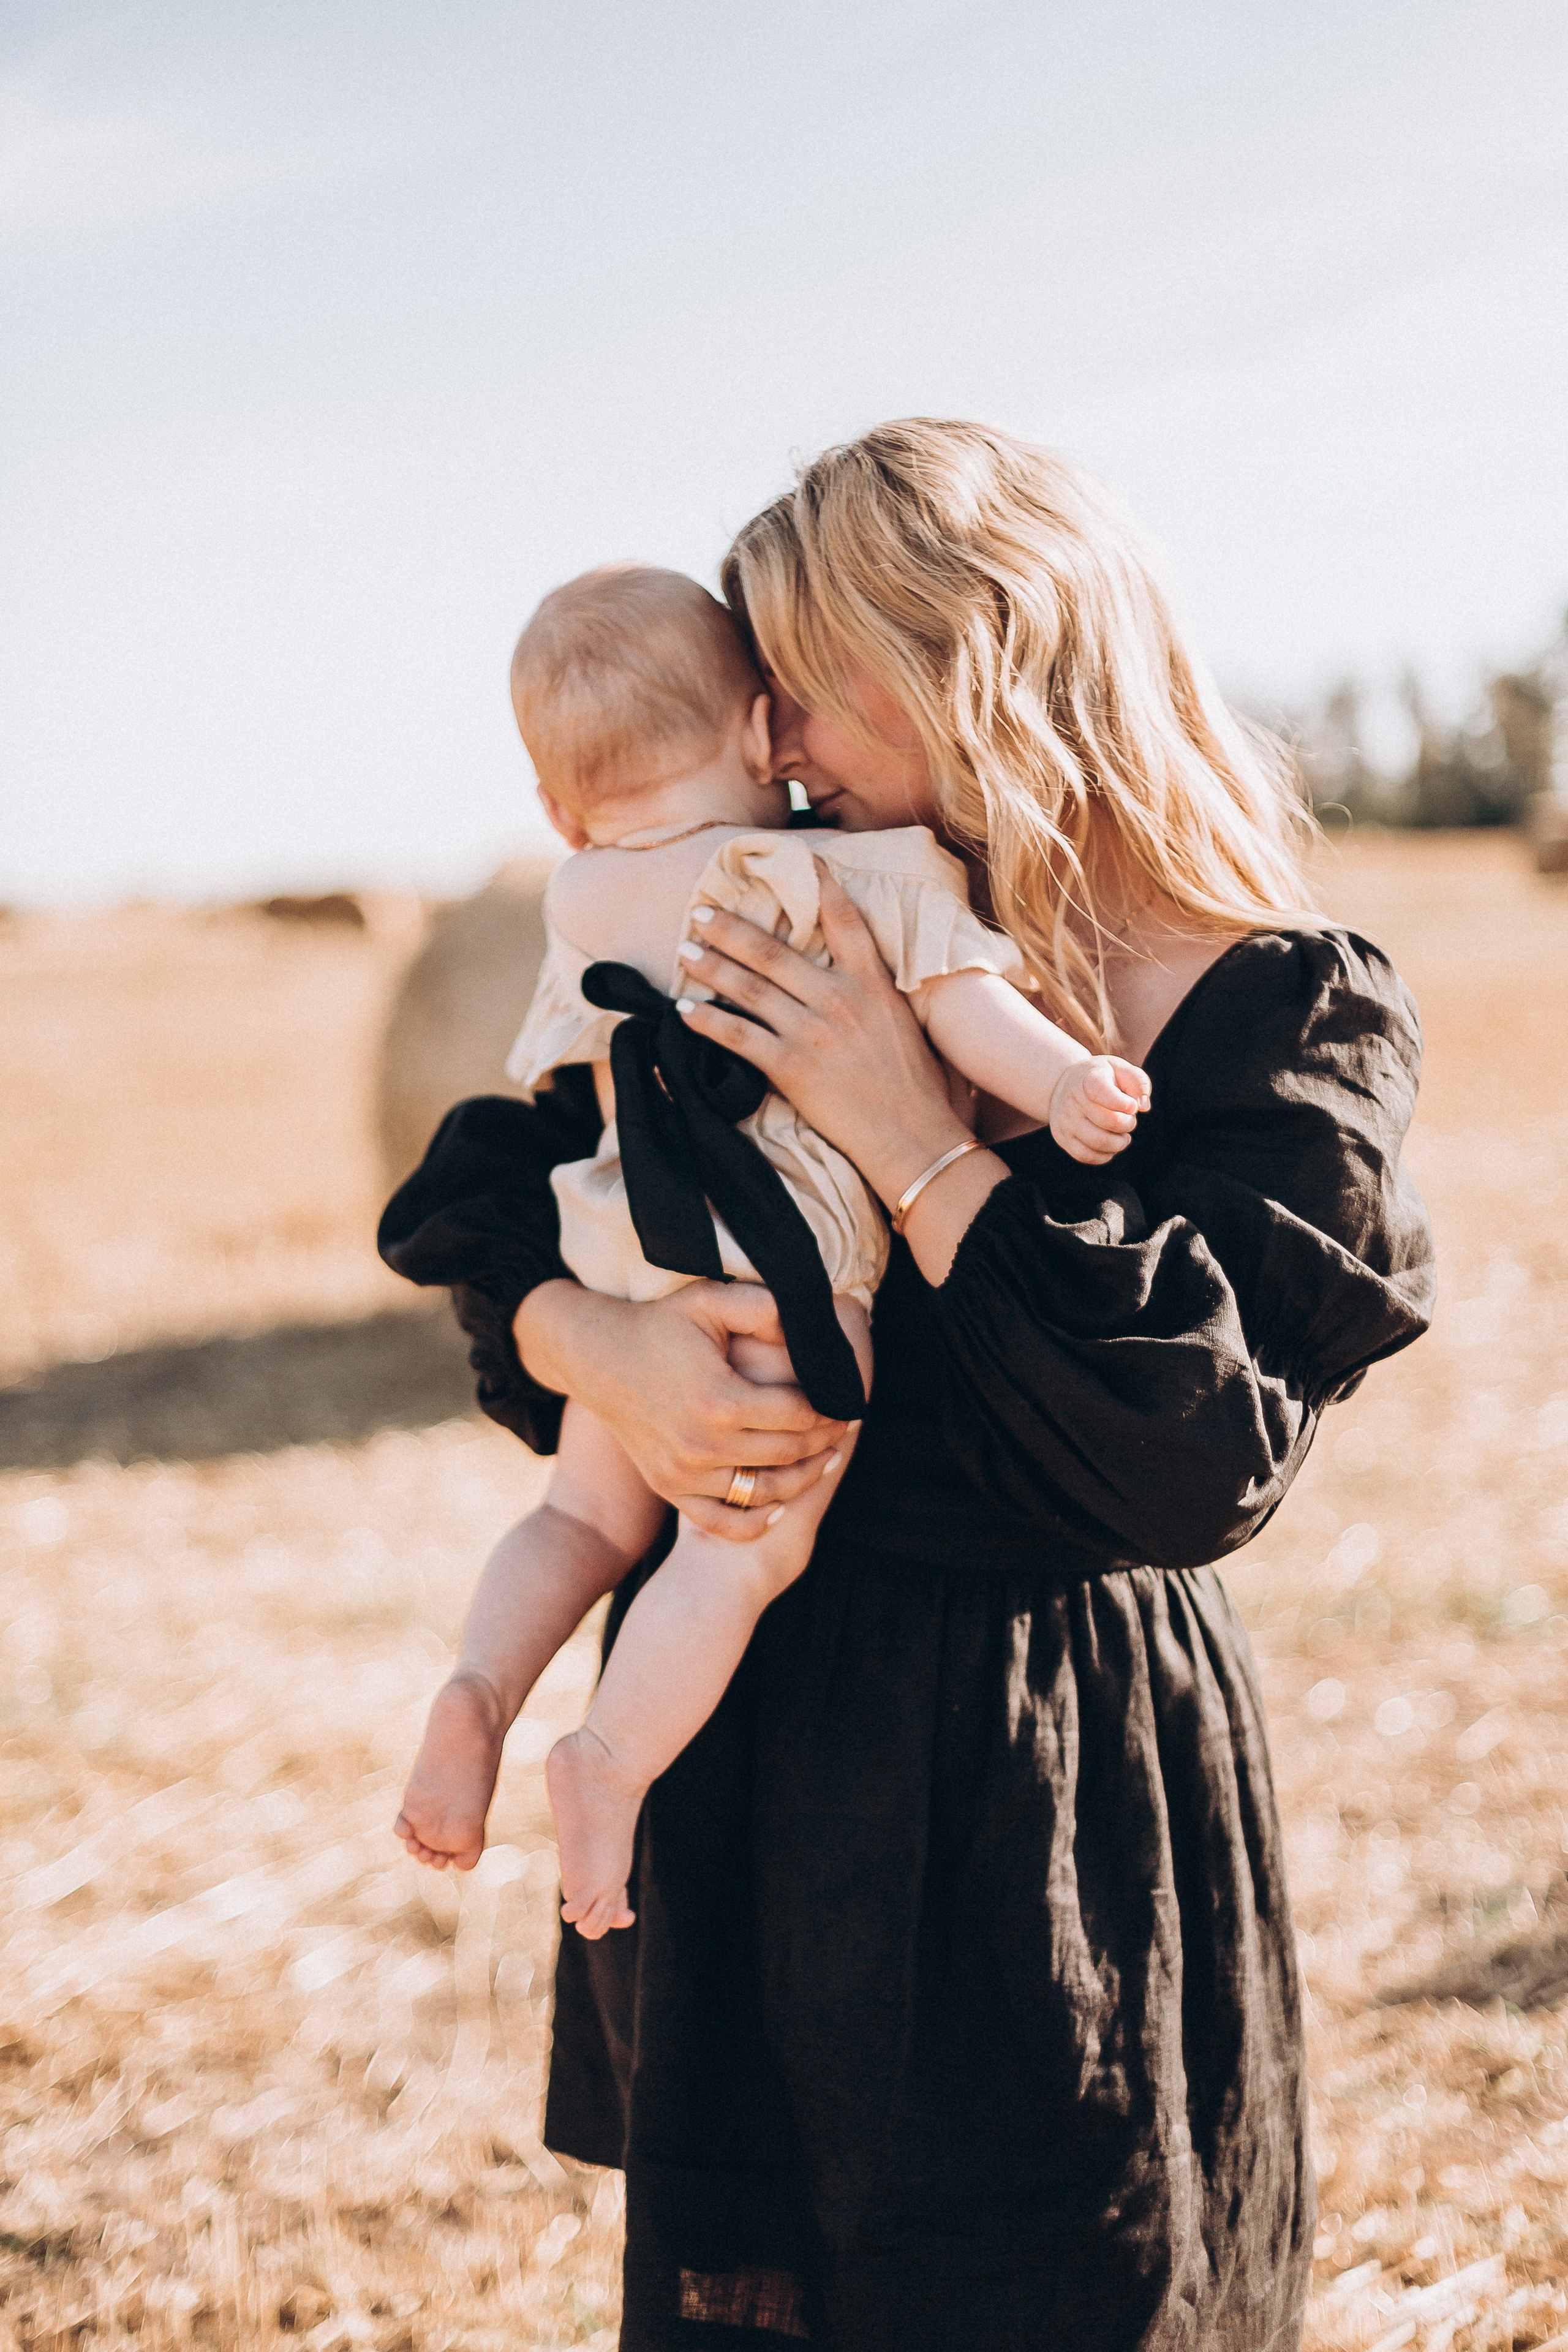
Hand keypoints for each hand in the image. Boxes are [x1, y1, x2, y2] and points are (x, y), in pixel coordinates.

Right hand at [515, 1279, 847, 1539]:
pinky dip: (754, 1521)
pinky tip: (779, 1507)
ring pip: (761, 1493)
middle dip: (824, 1443)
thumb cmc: (659, 1325)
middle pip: (786, 1455)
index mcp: (719, 1399)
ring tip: (822, 1461)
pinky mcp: (668, 1488)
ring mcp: (682, 1473)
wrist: (597, 1359)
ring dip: (801, 1481)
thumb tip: (807, 1326)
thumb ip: (763, 1307)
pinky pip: (721, 1521)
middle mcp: (701, 1444)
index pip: (798, 1415)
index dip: (831, 1410)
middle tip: (844, 1430)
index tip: (849, 1404)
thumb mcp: (708, 1301)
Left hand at [674, 861, 969, 1205]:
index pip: (844, 920)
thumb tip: (856, 971)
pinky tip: (685, 1012)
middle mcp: (840, 1000)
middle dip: (731, 929)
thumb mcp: (909, 1023)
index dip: (821, 884)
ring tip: (685, 951)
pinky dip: (708, 1022)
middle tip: (701, 911)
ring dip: (712, 967)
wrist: (915, 1139)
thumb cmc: (920, 1087)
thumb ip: (879, 992)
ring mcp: (813, 1033)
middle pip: (774, 952)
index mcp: (874, 984)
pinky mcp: (791, 1067)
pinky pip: (738, 1037)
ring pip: (749, 989)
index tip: (801, 857)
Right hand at [1048, 1056, 1150, 1164]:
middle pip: (1108, 1122)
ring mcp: (1065, 1122)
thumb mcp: (1119, 1068)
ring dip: (1119, 1143)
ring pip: (1098, 1143)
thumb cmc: (1100, 1078)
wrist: (1064, 1085)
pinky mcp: (1063, 1139)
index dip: (1121, 1103)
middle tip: (1130, 1119)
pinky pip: (1087, 1156)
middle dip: (1128, 1124)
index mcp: (1087, 1079)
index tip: (1132, 1106)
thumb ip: (1138, 1082)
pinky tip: (1111, 1143)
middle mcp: (1071, 1101)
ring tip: (1123, 1134)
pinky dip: (1105, 1154)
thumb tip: (1143, 1107)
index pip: (1099, 1092)